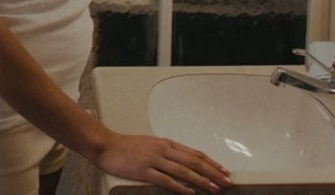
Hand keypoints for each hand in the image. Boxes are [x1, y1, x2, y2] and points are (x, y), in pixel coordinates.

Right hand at [95, 133, 234, 193]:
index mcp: (166, 144)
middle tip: (227, 181)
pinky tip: (190, 192)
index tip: (223, 171)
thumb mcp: (151, 145)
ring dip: (202, 180)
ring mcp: (154, 160)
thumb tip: (183, 163)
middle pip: (194, 162)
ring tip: (215, 188)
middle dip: (213, 172)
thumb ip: (167, 152)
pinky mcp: (144, 170)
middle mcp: (163, 150)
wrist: (106, 146)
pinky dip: (180, 187)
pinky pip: (166, 180)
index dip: (211, 163)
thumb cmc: (126, 146)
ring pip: (184, 171)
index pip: (194, 154)